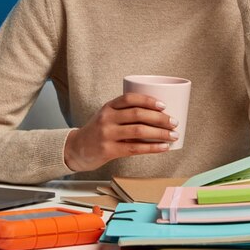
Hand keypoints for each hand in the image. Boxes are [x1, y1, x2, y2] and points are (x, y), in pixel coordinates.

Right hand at [63, 93, 178, 171]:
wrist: (76, 149)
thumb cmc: (98, 132)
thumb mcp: (107, 117)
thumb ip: (126, 115)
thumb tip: (158, 116)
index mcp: (109, 107)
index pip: (130, 98)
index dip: (148, 100)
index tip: (164, 105)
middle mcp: (107, 118)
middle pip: (138, 114)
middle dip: (160, 118)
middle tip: (174, 122)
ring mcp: (107, 134)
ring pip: (139, 131)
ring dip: (160, 133)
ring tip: (173, 136)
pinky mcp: (109, 150)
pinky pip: (135, 148)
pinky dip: (152, 147)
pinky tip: (163, 147)